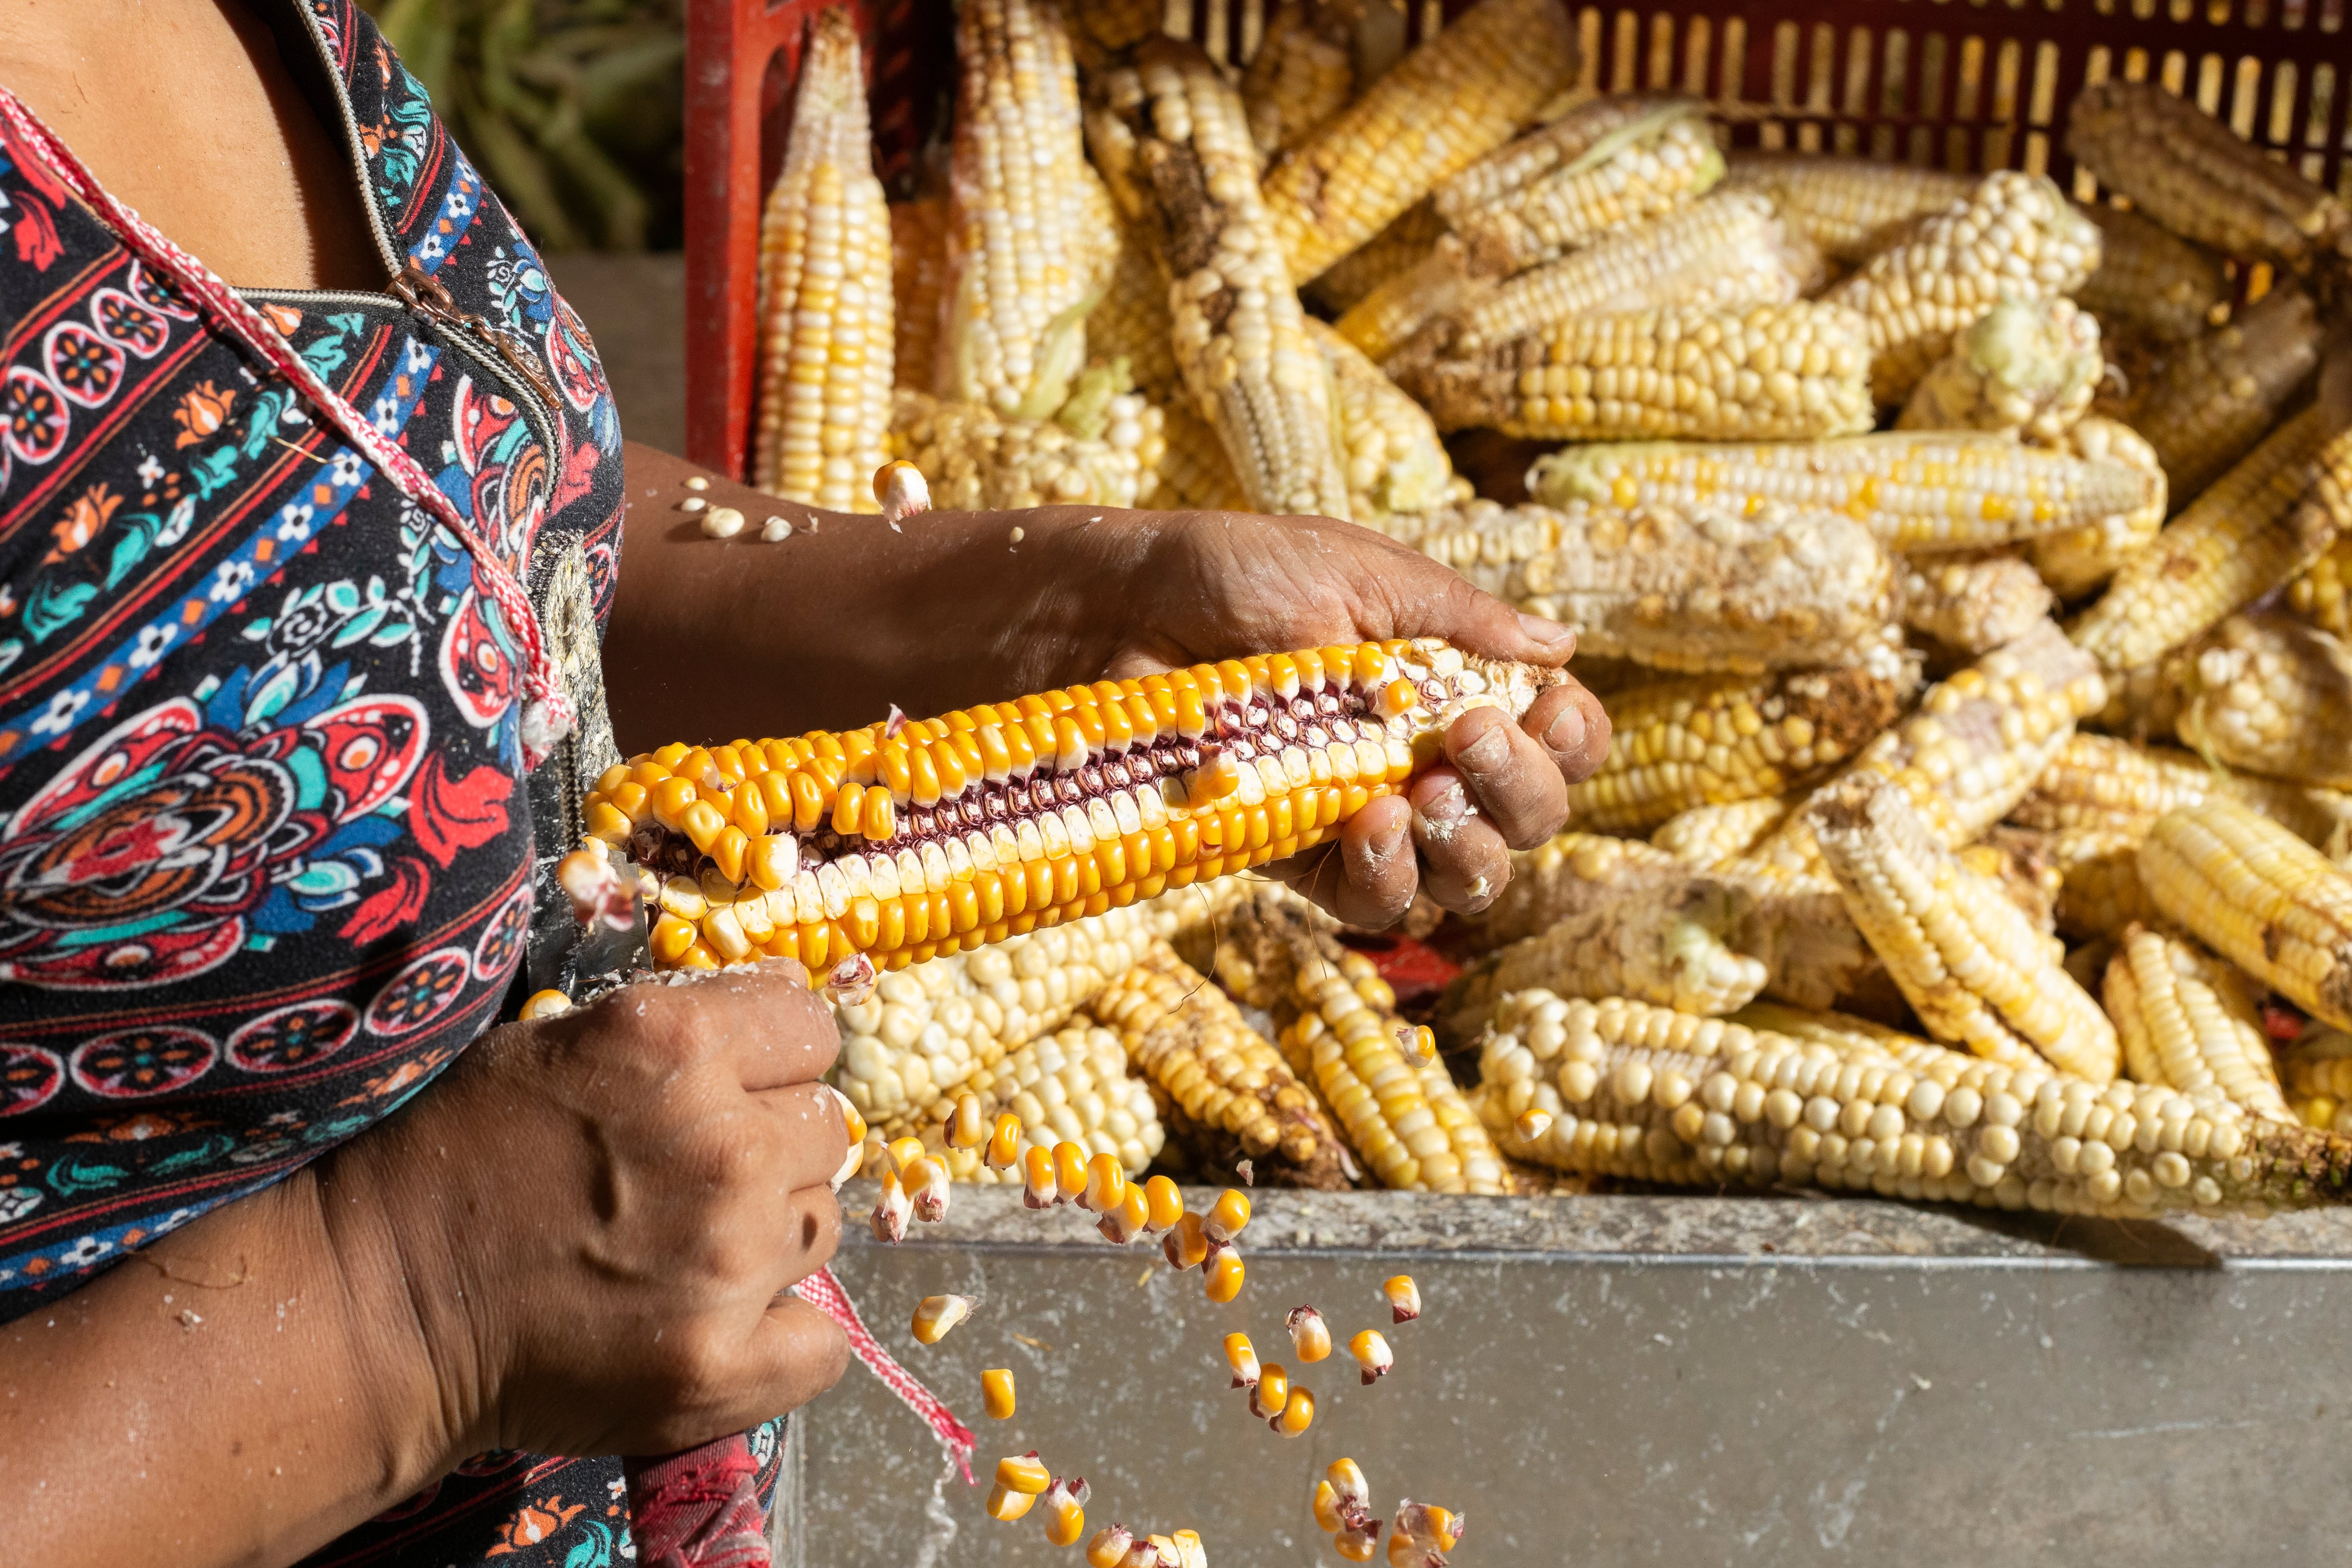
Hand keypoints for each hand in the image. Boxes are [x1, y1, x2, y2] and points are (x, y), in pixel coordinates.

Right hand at [323, 960, 851, 1461]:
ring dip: (773, 1234)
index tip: (741, 1087)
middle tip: (696, 1178)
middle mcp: (721, 1147)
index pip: (812, 1029)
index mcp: (675, 1047)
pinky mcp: (720, 1365)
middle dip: (775, 1145)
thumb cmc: (459, 1159)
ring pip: (823, 1226)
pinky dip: (784, 1335)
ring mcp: (729, 1262)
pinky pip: (825, 1341)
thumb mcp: (563, 1042)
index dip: (780, 1057)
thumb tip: (791, 1002)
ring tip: (684, 1249)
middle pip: (829, 1129)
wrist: (382, 1306)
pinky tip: (720, 1324)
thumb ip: (685, 1021)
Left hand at [1056, 508, 1611, 926]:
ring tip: (1420, 793)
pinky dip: (1389, 875)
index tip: (1548, 709)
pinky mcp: (1300, 863)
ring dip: (1468, 845)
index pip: (1555, 738)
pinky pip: (1374, 903)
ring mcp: (1366, 819)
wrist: (1116, 614)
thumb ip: (1456, 617)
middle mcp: (1425, 761)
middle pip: (1529, 820)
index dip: (1573, 739)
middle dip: (1522, 790)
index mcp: (1454, 686)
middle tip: (1470, 740)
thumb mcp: (1355, 569)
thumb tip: (1561, 646)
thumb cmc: (1231, 574)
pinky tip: (1368, 824)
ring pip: (1466, 878)